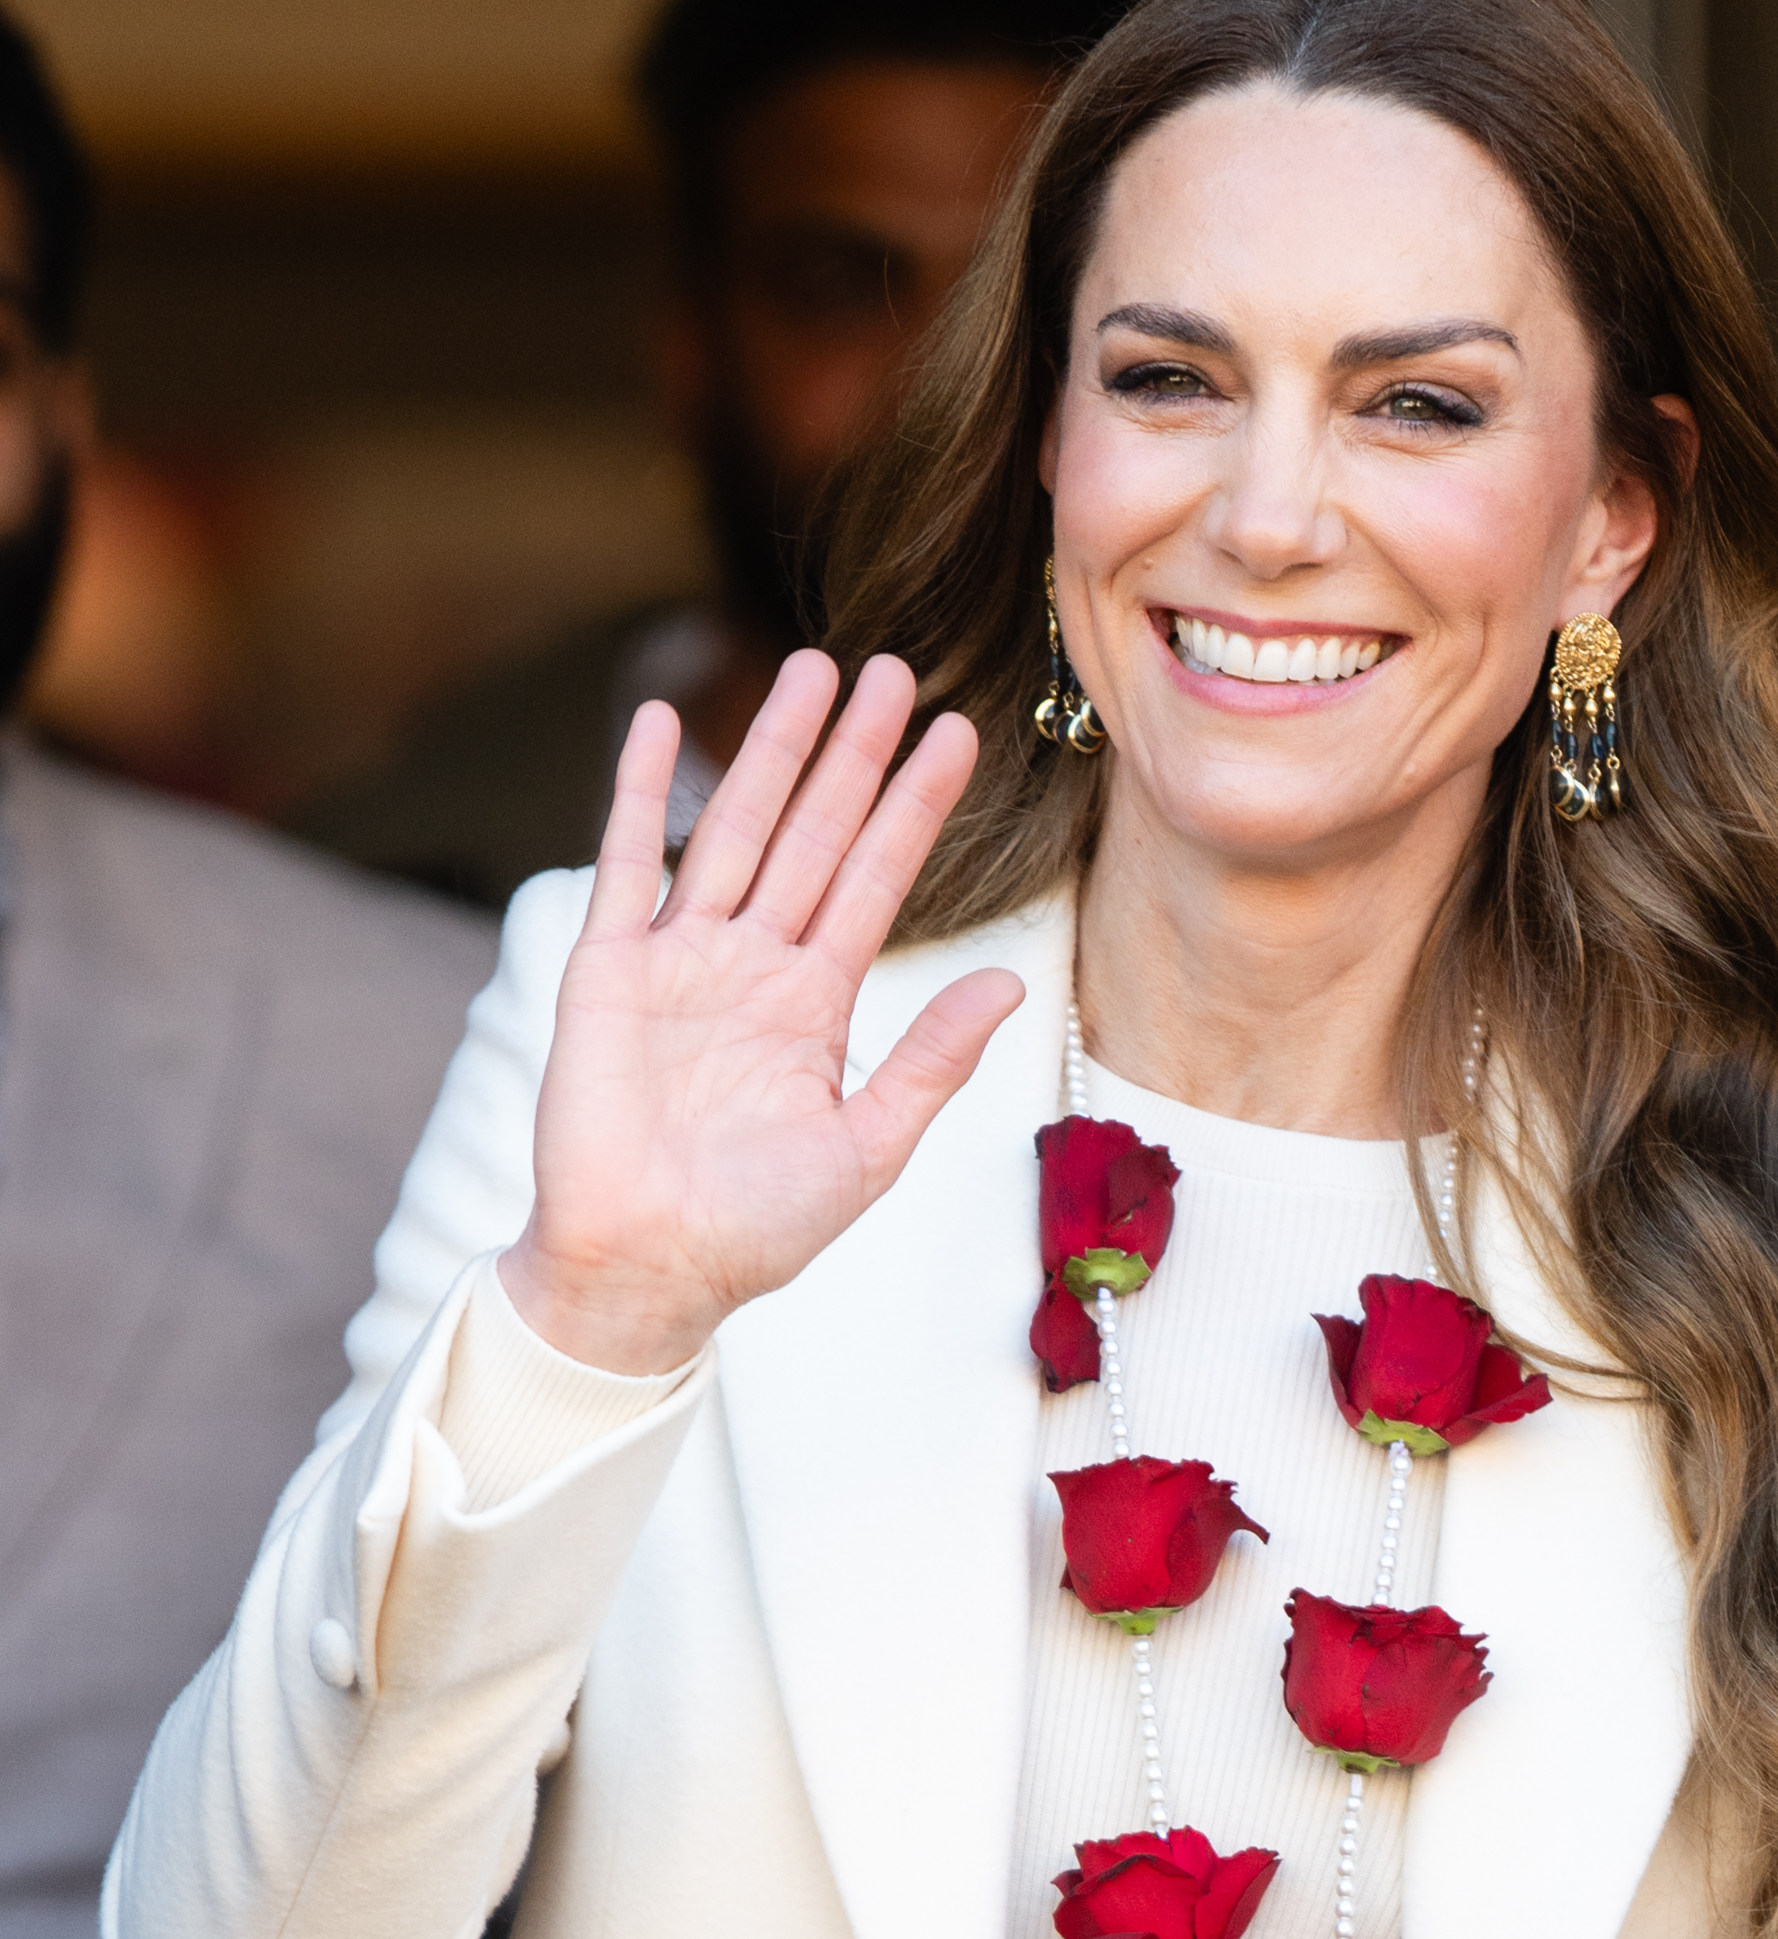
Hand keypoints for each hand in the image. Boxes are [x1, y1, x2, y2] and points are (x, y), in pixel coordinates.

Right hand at [501, 649, 1022, 1372]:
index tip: (959, 735)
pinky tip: (662, 722)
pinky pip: (626, 863)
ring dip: (772, 751)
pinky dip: (642, 792)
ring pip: (736, 828)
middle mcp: (752, 967)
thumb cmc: (754, 1231)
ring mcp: (679, 960)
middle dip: (853, 753)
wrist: (646, 1270)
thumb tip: (1008, 985)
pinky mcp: (607, 970)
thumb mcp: (867, 1148)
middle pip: (815, 834)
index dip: (915, 808)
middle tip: (894, 668)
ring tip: (811, 670)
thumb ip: (930, 1062)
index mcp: (815, 1005)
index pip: (878, 880)